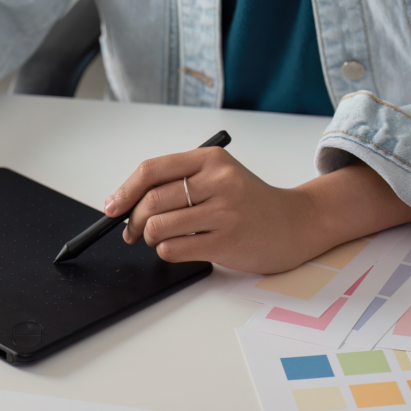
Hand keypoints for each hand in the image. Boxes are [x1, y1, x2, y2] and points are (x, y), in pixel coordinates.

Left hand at [104, 146, 410, 272]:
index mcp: (211, 159)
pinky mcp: (227, 241)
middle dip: (134, 221)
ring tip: (162, 238)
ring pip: (158, 227)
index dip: (124, 191)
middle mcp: (219, 181)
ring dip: (150, 238)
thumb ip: (178, 183)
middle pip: (151, 201)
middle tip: (134, 231)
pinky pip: (174, 249)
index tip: (111, 207)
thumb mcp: (218, 177)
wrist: (298, 222)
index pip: (152, 170)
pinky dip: (167, 251)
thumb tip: (123, 204)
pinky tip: (181, 247)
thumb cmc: (250, 202)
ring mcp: (224, 212)